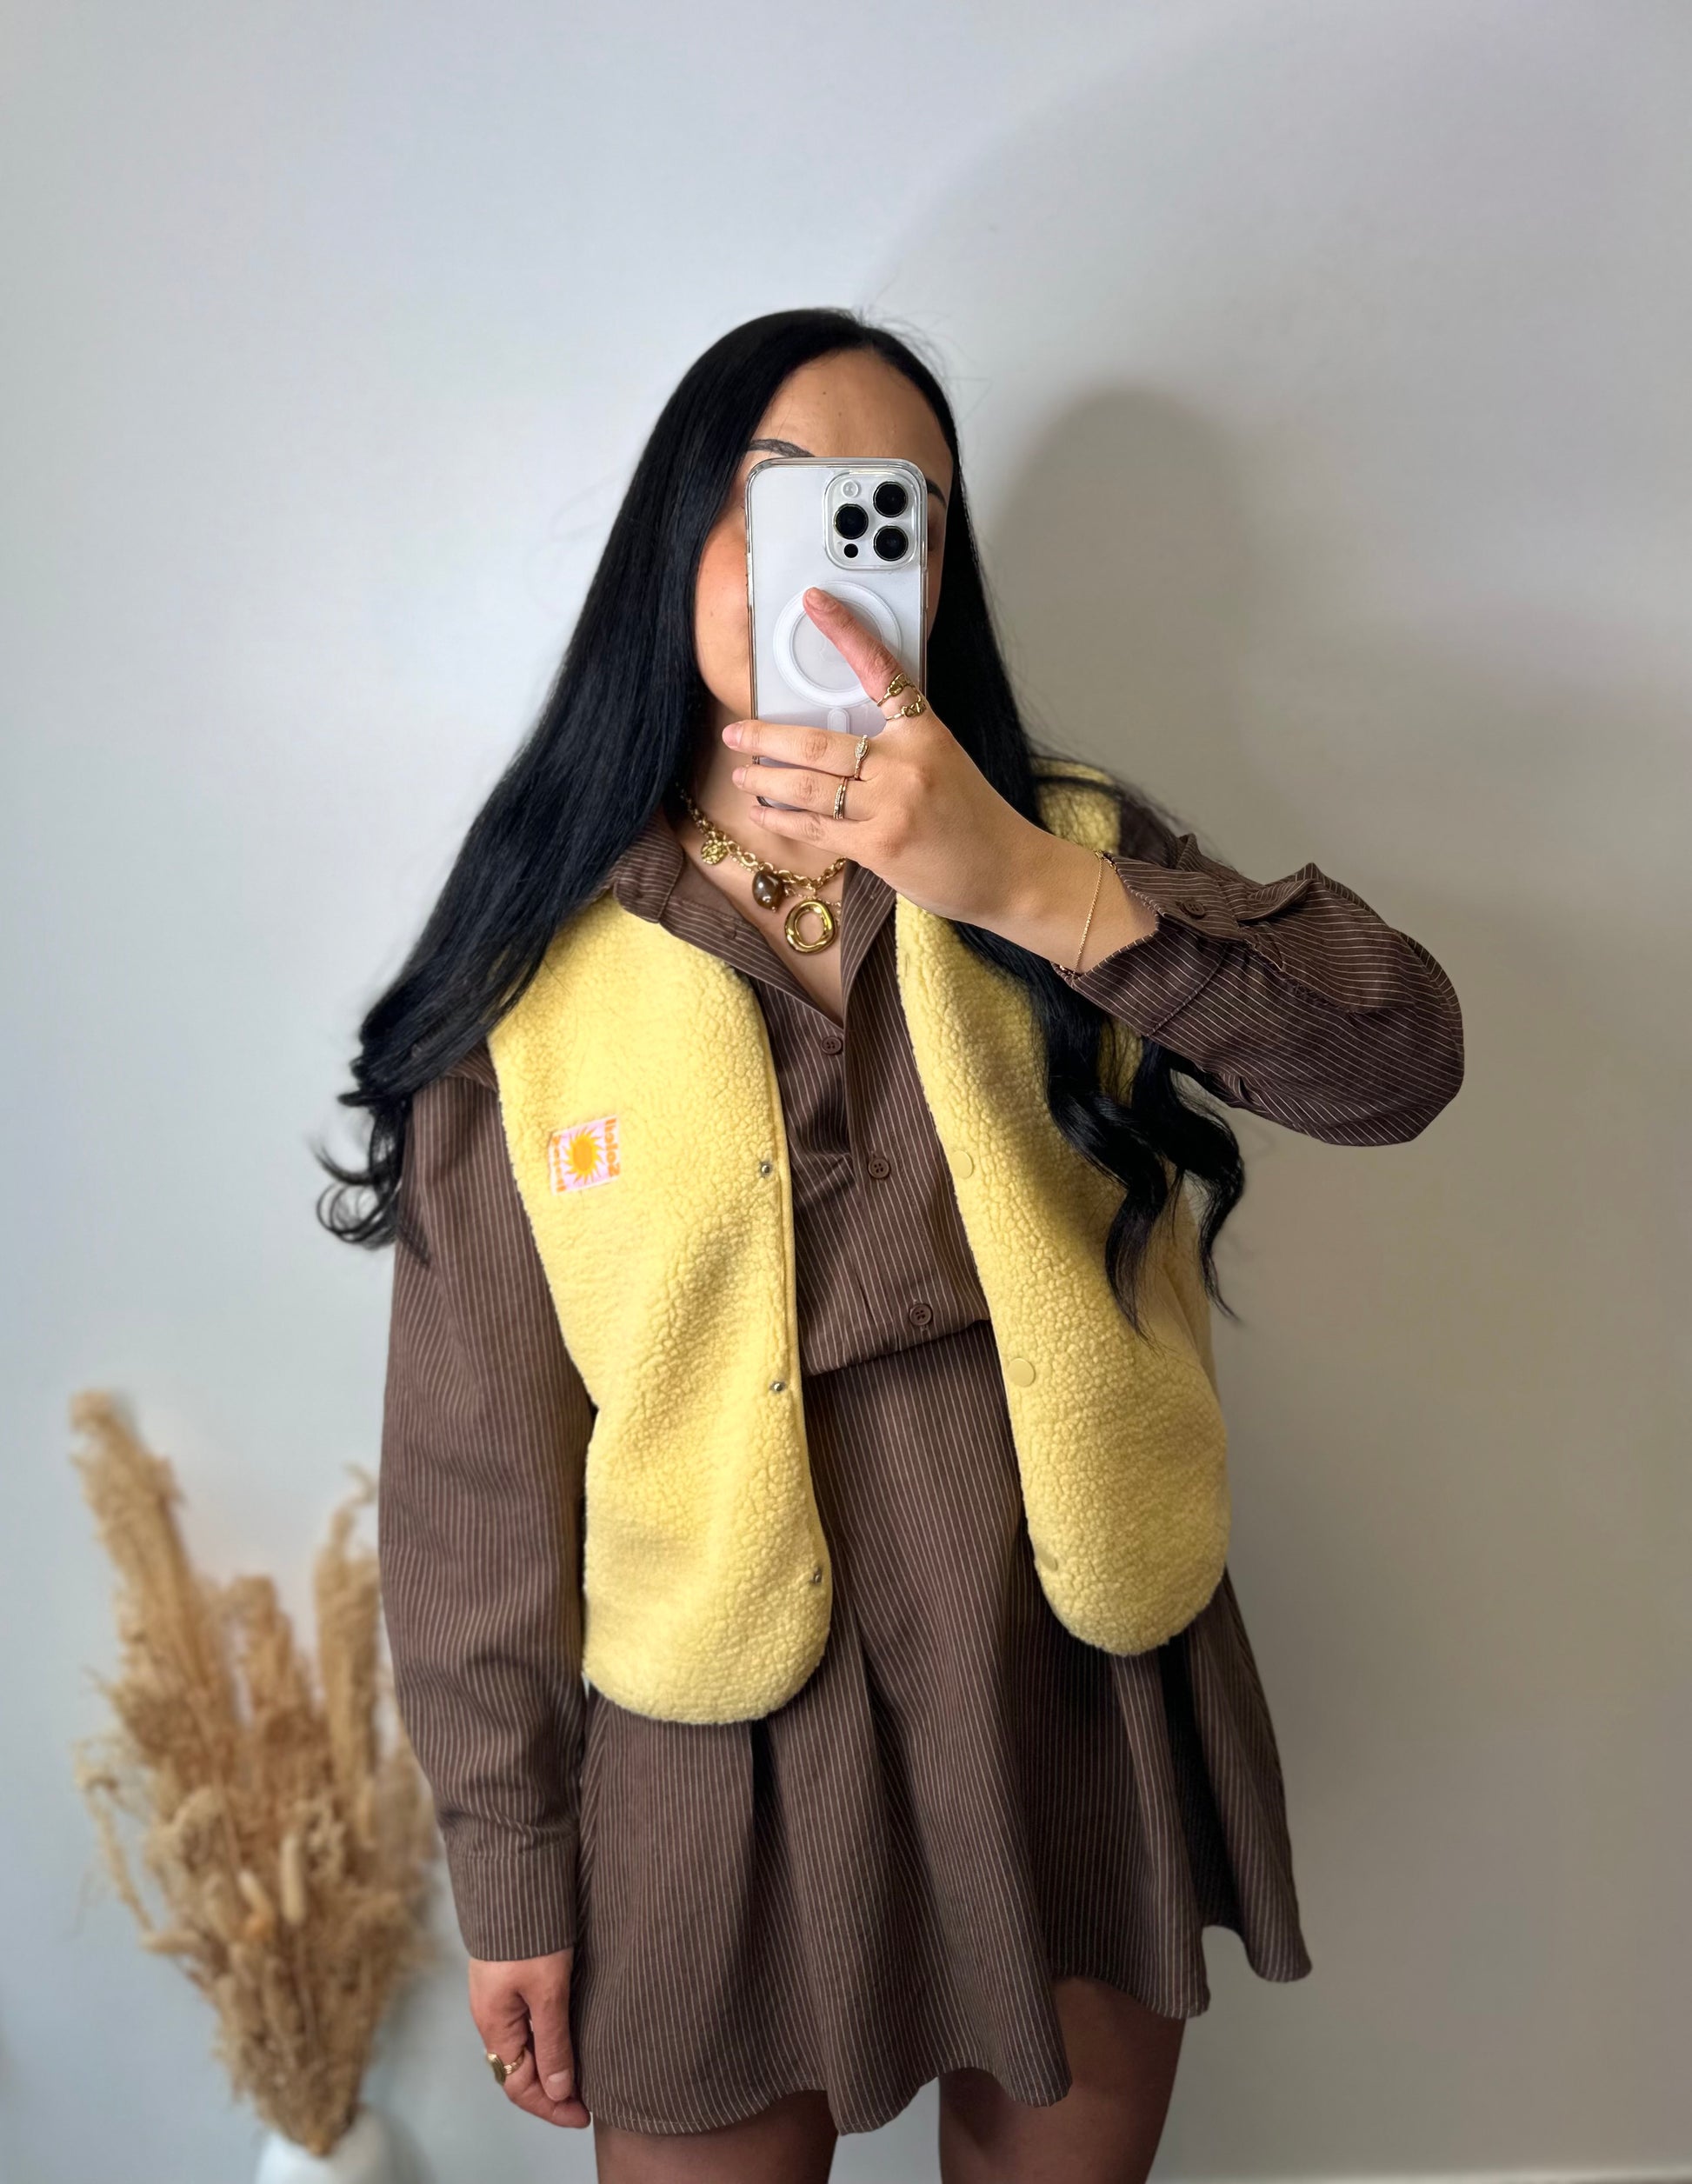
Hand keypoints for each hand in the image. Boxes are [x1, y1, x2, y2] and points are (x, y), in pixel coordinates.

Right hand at [467, 1949, 588, 2129]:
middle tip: (589, 2098)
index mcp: (495, 2025)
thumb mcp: (547, 1991)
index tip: (585, 2114)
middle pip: (520, 2070)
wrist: (513, 1878)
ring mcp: (499, 1996)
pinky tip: (569, 2037)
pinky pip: (526, 2024)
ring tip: (583, 2073)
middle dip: (552, 2091)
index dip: (552, 2106)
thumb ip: (553, 2042)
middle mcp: (492, 2016)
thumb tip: (558, 2091)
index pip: (519, 2086)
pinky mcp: (509, 1977)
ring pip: (524, 2047)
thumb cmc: (530, 1935)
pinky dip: (548, 2039)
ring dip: (551, 2065)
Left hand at [724, 589, 1156, 964]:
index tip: (815, 602)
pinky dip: (783, 818)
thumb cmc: (973, 819)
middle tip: (737, 733)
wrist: (1009, 871)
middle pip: (818, 743)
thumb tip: (838, 741)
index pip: (880, 669)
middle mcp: (906, 762)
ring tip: (743, 774)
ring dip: (765, 780)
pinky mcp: (879, 845)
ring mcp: (891, 805)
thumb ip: (898, 746)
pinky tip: (765, 810)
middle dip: (766, 738)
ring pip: (808, 786)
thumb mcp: (943, 761)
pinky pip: (816, 826)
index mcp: (925, 731)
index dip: (846, 632)